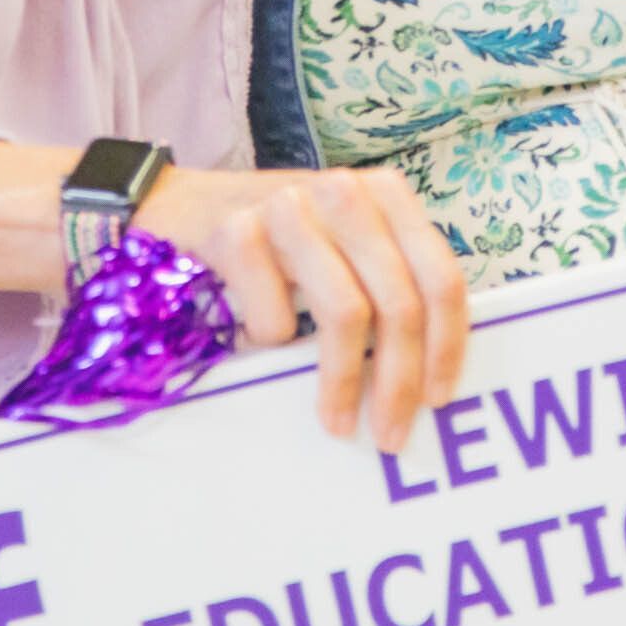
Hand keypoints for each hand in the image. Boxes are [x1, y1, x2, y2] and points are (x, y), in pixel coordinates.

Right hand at [136, 166, 471, 455]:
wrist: (178, 207)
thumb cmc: (275, 244)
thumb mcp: (343, 248)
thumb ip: (386, 283)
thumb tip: (428, 374)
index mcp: (385, 194)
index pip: (440, 276)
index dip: (447, 344)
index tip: (439, 398)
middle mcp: (344, 192)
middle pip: (399, 302)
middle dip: (399, 380)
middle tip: (391, 433)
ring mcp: (289, 208)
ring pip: (346, 313)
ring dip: (344, 382)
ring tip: (336, 420)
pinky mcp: (237, 231)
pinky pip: (277, 319)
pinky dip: (273, 345)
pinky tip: (259, 342)